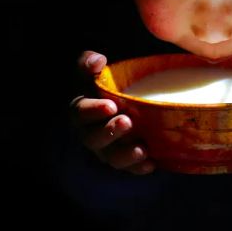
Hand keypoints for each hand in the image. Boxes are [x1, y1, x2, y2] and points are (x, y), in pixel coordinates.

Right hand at [69, 51, 154, 174]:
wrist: (130, 100)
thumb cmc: (111, 81)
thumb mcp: (97, 70)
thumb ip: (91, 63)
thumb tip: (97, 62)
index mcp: (82, 109)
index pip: (80, 111)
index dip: (93, 110)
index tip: (111, 105)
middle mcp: (90, 132)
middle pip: (93, 138)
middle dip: (109, 132)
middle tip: (127, 121)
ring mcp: (107, 149)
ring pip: (111, 157)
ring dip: (125, 155)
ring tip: (141, 148)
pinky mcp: (124, 160)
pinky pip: (129, 169)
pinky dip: (139, 167)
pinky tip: (152, 163)